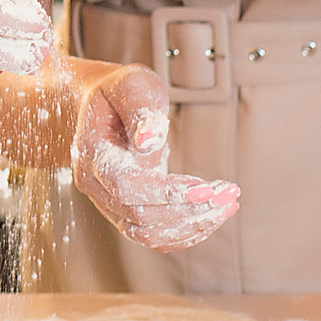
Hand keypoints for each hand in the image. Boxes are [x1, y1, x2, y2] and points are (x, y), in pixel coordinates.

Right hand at [68, 62, 238, 252]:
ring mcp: (107, 202)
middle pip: (139, 216)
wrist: (104, 104)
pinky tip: (213, 215)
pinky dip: (185, 232)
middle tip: (229, 193)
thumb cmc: (121, 91)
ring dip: (192, 224)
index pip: (125, 185)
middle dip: (189, 209)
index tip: (206, 187)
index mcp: (92, 152)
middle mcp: (95, 185)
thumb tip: (150, 139)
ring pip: (148, 233)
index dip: (165, 192)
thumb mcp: (132, 84)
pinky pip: (154, 235)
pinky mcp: (126, 211)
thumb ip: (141, 108)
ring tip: (228, 204)